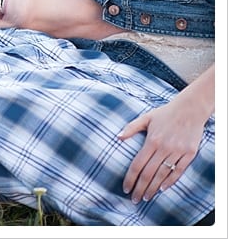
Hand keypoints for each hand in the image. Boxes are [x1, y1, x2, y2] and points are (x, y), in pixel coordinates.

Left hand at [118, 64, 213, 202]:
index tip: (125, 188)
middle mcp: (164, 148)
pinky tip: (162, 189)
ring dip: (153, 188)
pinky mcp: (189, 153)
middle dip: (140, 188)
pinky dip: (171, 181)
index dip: (130, 178)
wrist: (190, 109)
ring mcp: (178, 151)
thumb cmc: (165, 113)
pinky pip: (179, 171)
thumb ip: (131, 128)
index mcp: (152, 140)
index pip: (138, 164)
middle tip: (134, 199)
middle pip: (149, 173)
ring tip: (146, 197)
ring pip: (163, 175)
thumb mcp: (146, 118)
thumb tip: (117, 137)